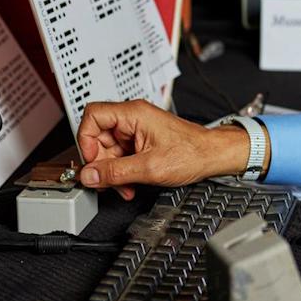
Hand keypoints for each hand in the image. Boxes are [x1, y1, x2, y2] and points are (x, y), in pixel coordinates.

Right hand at [75, 100, 249, 199]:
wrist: (213, 156)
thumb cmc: (193, 153)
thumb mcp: (149, 167)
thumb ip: (115, 172)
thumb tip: (89, 175)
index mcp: (133, 113)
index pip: (92, 116)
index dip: (86, 140)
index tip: (92, 162)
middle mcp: (133, 118)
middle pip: (99, 137)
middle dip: (103, 164)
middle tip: (110, 182)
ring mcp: (137, 130)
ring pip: (109, 150)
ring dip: (113, 172)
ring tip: (125, 187)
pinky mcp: (141, 141)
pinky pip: (121, 156)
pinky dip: (122, 172)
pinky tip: (131, 184)